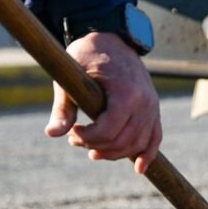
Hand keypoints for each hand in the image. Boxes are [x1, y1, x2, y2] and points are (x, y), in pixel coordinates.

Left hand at [45, 32, 161, 174]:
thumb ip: (63, 107)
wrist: (112, 39)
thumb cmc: (88, 55)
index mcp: (126, 93)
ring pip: (138, 144)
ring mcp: (153, 107)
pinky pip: (155, 138)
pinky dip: (147, 154)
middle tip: (75, 140)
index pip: (109, 131)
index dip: (88, 138)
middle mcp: (145, 103)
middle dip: (97, 146)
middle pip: (124, 141)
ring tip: (93, 151)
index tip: (72, 132)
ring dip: (115, 153)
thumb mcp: (70, 77)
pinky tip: (138, 169)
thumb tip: (52, 134)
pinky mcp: (153, 110)